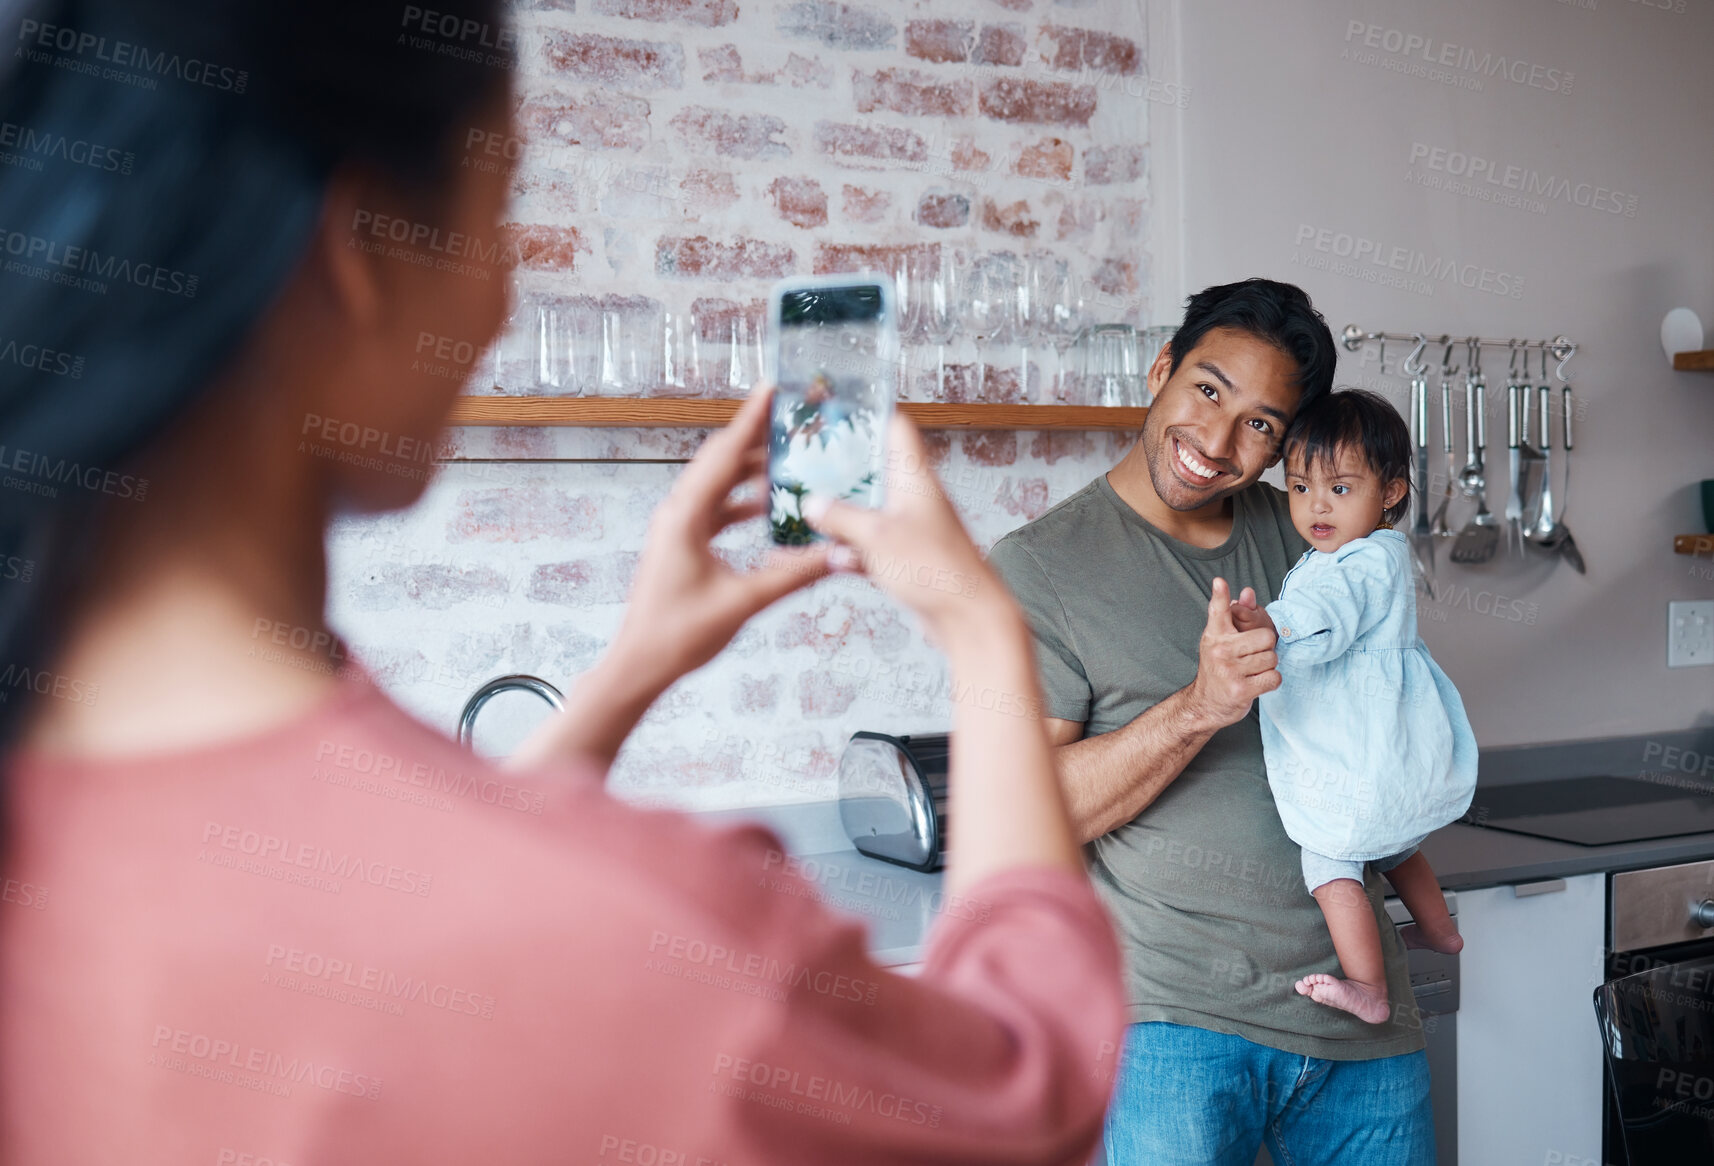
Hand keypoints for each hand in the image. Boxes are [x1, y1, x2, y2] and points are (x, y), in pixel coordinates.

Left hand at [610, 383, 834, 687]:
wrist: (639, 665)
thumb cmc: (679, 634)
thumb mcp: (744, 602)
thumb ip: (794, 576)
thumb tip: (838, 555)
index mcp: (686, 516)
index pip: (724, 454)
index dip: (751, 420)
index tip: (772, 389)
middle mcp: (677, 513)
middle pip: (720, 461)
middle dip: (755, 438)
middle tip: (789, 419)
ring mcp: (676, 528)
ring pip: (717, 486)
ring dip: (750, 473)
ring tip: (787, 461)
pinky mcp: (680, 545)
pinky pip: (714, 510)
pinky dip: (740, 503)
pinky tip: (767, 508)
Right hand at [802, 411, 1014, 644]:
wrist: (969, 619)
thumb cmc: (938, 570)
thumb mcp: (878, 537)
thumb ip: (841, 518)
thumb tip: (813, 504)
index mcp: (915, 479)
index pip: (897, 430)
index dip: (871, 413)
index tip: (841, 407)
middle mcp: (915, 500)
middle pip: (876, 472)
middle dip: (842, 469)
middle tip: (809, 461)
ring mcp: (911, 531)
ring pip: (869, 514)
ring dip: (839, 515)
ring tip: (804, 510)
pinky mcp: (907, 562)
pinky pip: (870, 550)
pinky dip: (848, 553)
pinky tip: (824, 559)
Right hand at [1186, 577, 1279, 730]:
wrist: (1205, 704)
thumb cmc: (1218, 668)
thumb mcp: (1221, 641)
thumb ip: (1236, 616)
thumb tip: (1248, 592)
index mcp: (1215, 635)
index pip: (1218, 610)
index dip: (1220, 596)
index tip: (1219, 582)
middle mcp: (1220, 650)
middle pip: (1266, 637)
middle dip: (1266, 648)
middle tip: (1251, 657)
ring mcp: (1229, 670)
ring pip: (1272, 658)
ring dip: (1267, 666)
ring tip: (1251, 671)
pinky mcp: (1240, 690)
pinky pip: (1273, 678)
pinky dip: (1270, 681)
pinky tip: (1256, 683)